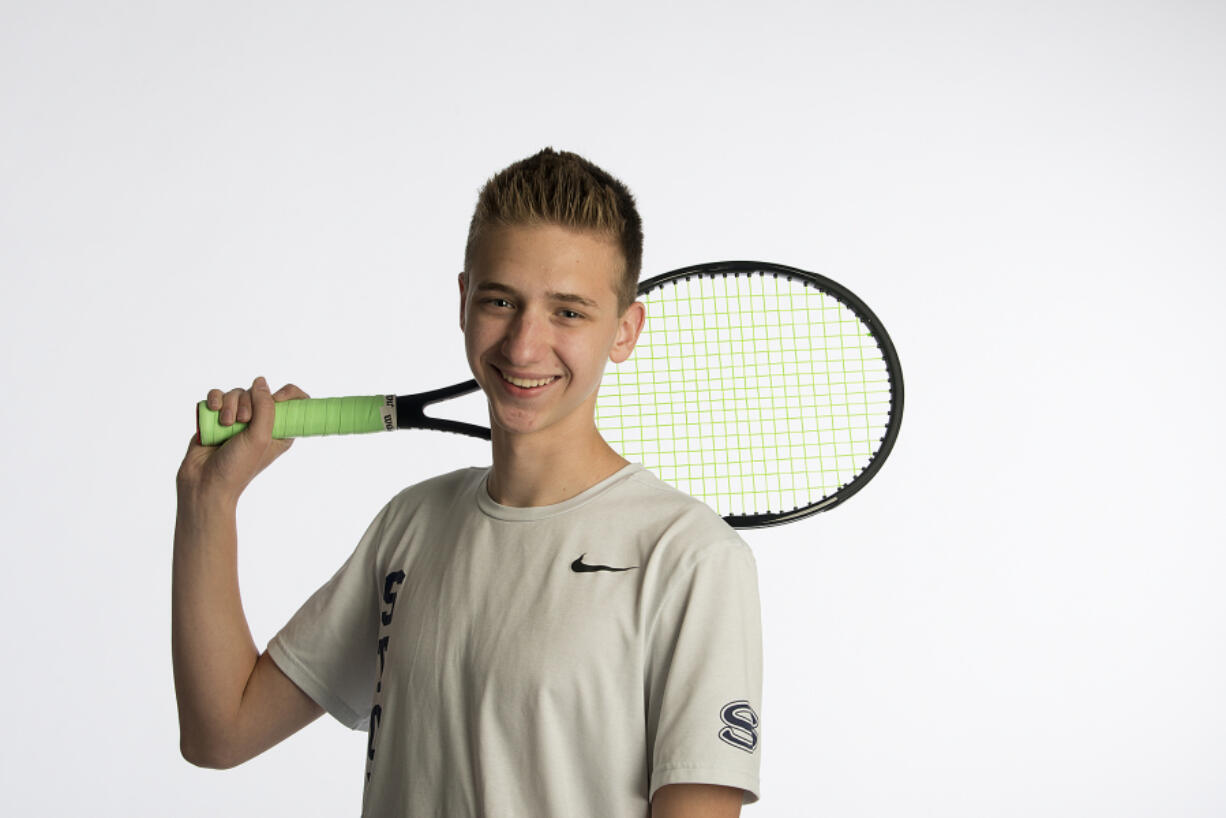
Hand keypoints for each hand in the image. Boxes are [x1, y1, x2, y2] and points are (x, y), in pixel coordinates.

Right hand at [176, 377, 309, 504]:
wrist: (204, 482)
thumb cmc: (238, 467)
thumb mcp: (260, 437)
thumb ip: (266, 407)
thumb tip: (261, 382)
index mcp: (279, 430)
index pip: (293, 402)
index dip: (288, 394)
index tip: (278, 398)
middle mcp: (259, 423)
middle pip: (259, 393)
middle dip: (248, 403)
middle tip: (242, 422)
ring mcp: (237, 419)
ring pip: (236, 393)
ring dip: (229, 404)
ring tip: (225, 423)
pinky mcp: (216, 418)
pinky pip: (217, 396)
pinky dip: (215, 400)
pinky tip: (213, 410)